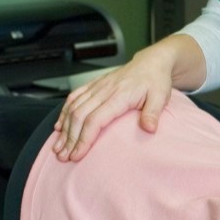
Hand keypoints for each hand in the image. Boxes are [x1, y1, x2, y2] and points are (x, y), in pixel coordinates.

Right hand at [52, 42, 181, 161]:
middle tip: (64, 157)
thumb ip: (153, 113)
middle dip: (70, 138)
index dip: (84, 138)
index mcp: (119, 95)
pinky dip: (64, 112)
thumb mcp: (161, 97)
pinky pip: (74, 98)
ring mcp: (97, 87)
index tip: (77, 154)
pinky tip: (59, 126)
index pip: (95, 119)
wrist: (151, 63)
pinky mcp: (94, 85)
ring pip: (73, 108)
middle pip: (79, 116)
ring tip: (58, 147)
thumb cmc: (155, 81)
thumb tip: (149, 129)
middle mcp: (104, 90)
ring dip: (64, 129)